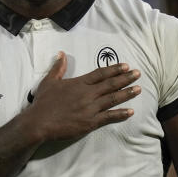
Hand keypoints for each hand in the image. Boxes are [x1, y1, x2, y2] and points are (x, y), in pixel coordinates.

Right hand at [26, 52, 140, 141]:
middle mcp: (87, 94)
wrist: (38, 122)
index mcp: (79, 83)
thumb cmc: (43, 102)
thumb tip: (62, 54)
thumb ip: (58, 67)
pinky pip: (108, 117)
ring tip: (138, 89)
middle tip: (138, 74)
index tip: (125, 66)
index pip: (101, 74)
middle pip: (110, 84)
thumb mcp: (49, 81)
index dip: (114, 69)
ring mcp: (90, 108)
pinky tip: (130, 111)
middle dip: (126, 78)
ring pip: (112, 99)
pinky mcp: (90, 122)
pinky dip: (120, 114)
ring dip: (127, 93)